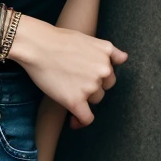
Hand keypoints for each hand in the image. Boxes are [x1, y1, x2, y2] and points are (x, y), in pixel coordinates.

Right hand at [10, 17, 126, 125]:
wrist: (36, 45)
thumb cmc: (56, 39)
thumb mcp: (88, 38)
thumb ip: (108, 51)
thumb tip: (124, 58)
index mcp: (106, 53)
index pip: (110, 74)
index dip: (98, 77)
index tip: (87, 80)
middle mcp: (103, 70)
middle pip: (103, 88)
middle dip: (91, 86)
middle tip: (71, 79)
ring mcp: (90, 86)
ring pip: (95, 100)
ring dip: (84, 99)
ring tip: (65, 88)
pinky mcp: (76, 100)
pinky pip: (86, 118)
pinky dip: (80, 122)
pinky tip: (73, 121)